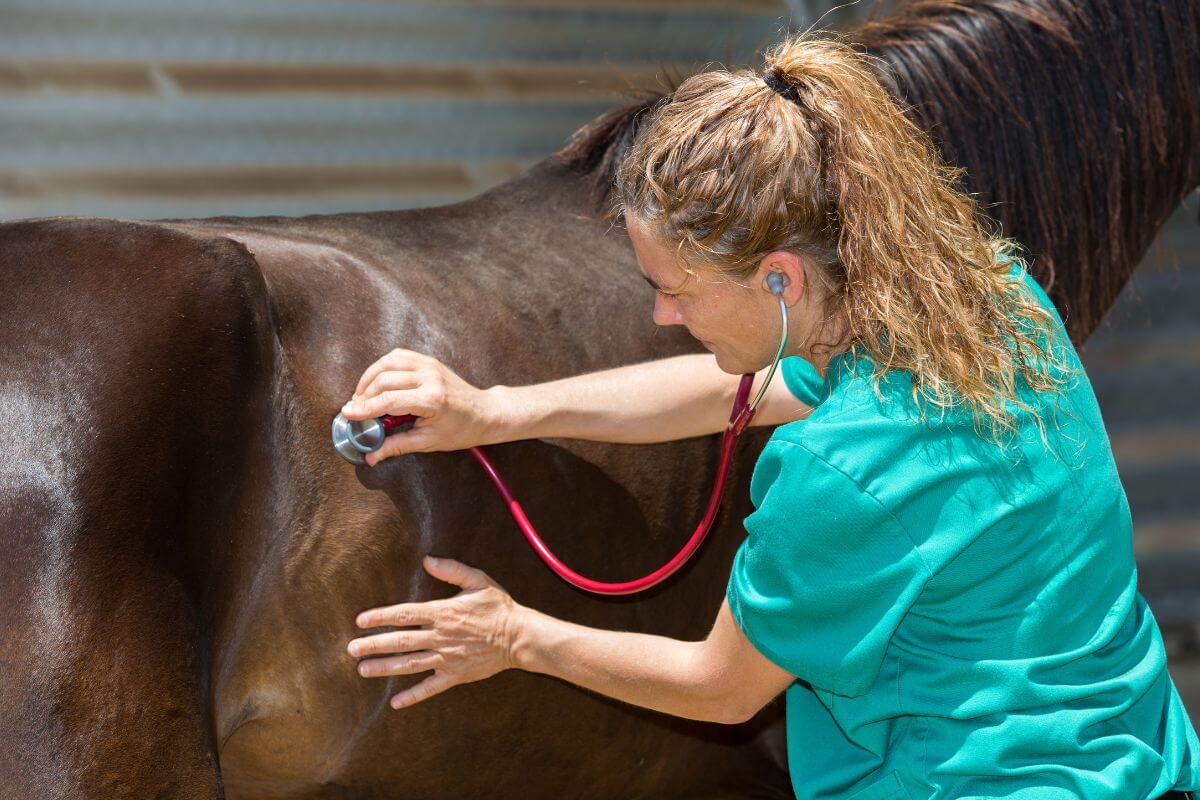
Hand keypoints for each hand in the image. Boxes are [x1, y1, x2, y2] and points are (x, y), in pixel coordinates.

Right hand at [340, 348, 507, 465]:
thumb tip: (372, 456)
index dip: (365, 408)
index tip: (348, 414)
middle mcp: (429, 377)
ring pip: (387, 363)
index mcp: (431, 400)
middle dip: (364, 395)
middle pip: (384, 380)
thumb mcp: (428, 442)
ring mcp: (429, 365)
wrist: (484, 412)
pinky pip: (398, 356)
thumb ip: (397, 446)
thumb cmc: (461, 429)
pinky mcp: (428, 360)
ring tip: (361, 395)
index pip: (388, 401)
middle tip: (355, 409)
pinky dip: (382, 366)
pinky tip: (376, 381)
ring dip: (369, 378)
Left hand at [346, 556, 523, 709]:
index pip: (404, 614)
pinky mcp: (455, 675)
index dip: (381, 617)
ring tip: (363, 669)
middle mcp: (440, 636)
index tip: (360, 621)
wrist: (519, 637)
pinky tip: (396, 702)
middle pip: (401, 641)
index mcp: (443, 612)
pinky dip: (413, 695)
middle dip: (373, 644)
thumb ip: (452, 570)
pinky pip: (431, 687)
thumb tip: (427, 560)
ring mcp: (447, 657)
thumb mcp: (478, 580)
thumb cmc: (498, 607)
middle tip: (351, 649)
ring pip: (410, 664)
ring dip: (385, 667)